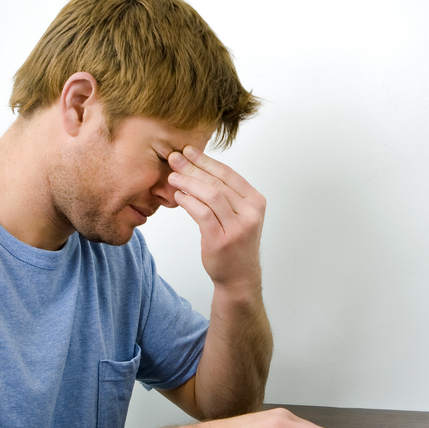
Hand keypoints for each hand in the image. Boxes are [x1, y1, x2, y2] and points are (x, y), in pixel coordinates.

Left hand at [167, 146, 265, 293]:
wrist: (239, 277)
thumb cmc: (235, 244)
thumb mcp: (239, 215)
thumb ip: (226, 195)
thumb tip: (197, 168)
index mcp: (255, 202)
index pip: (229, 174)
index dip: (206, 160)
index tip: (189, 151)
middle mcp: (250, 213)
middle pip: (218, 182)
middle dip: (193, 168)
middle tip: (174, 159)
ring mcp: (238, 227)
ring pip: (210, 195)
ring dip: (188, 183)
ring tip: (172, 177)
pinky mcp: (222, 240)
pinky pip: (202, 213)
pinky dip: (188, 202)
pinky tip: (179, 196)